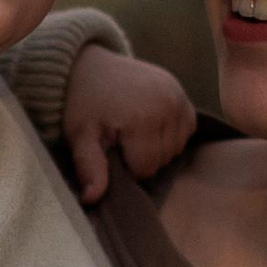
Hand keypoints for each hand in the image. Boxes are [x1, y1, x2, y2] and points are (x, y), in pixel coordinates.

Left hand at [61, 42, 199, 205]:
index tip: (110, 149)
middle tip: (119, 137)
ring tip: (132, 129)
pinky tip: (149, 122)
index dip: (126, 167)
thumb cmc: (82, 105)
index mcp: (143, 118)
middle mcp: (167, 104)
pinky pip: (186, 128)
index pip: (146, 169)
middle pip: (163, 159)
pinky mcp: (182, 91)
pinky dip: (170, 132)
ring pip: (176, 147)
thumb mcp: (80, 137)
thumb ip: (90, 168)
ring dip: (157, 146)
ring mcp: (178, 96)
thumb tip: (92, 200)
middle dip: (141, 157)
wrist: (87, 67)